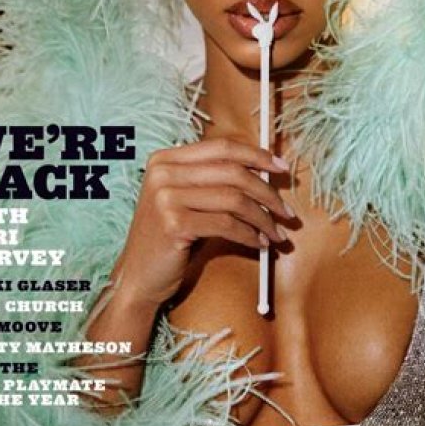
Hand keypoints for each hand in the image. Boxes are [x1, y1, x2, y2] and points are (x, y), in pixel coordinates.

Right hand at [114, 138, 292, 306]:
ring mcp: (165, 197)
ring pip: (234, 199)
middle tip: (286, 211)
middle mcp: (163, 173)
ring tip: (276, 232)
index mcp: (165, 159)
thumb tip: (266, 172)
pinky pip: (226, 225)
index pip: (221, 147)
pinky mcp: (173, 224)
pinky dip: (249, 235)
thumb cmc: (170, 239)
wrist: (137, 278)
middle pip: (232, 172)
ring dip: (263, 218)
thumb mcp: (186, 201)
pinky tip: (258, 243)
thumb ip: (215, 182)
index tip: (282, 168)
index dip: (256, 155)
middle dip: (267, 192)